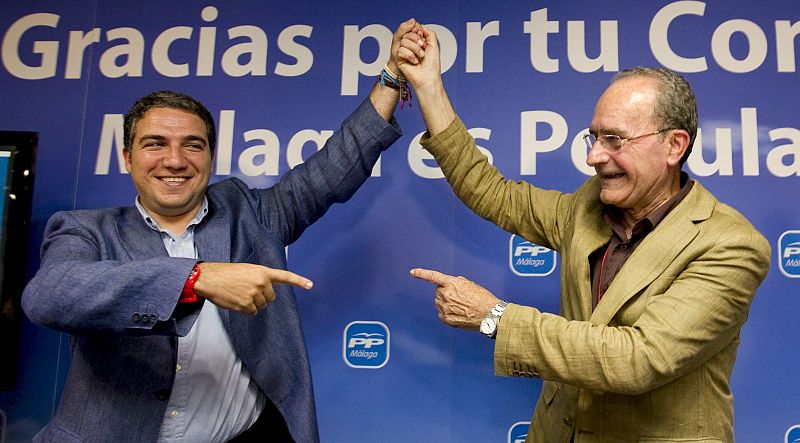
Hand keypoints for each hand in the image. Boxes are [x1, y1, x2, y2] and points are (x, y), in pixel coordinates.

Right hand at [193, 262, 311, 314]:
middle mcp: (261, 283)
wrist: (209, 278)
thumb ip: (259, 278)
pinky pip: (252, 312)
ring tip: (239, 294)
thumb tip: (266, 293)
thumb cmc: (226, 273)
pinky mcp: (247, 305)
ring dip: (252, 304)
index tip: (310, 285)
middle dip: (262, 297)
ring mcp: (254, 294)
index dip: (298, 281)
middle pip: (271, 298)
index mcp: (262, 272)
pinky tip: (236, 301)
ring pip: (261, 306)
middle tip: (247, 291)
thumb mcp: (247, 270)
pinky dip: (245, 310)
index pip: (284, 277)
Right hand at [395, 23, 439, 94]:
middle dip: (416, 40)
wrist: (428, 78)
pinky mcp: (400, 59)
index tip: (422, 37)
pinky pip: (400, 50)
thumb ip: (429, 33)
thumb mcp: (434, 45)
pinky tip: (414, 62)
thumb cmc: (432, 65)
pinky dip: (409, 56)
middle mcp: (412, 46)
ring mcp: (405, 52)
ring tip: (420, 57)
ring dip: (414, 49)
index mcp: (419, 42)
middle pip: (407, 34)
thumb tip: (420, 25)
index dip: (417, 31)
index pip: (413, 29)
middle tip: (423, 48)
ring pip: (404, 41)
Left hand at [410, 268, 499, 329]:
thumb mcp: (469, 284)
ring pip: (439, 302)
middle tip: (460, 297)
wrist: (489, 314)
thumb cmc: (482, 298)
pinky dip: (447, 312)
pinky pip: (441, 313)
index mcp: (452, 283)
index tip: (412, 272)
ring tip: (462, 307)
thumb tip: (448, 285)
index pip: (433, 277)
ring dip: (446, 303)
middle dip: (446, 293)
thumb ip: (456, 282)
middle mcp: (445, 295)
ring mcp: (445, 307)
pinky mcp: (446, 319)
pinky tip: (459, 314)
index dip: (422, 273)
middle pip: (438, 291)